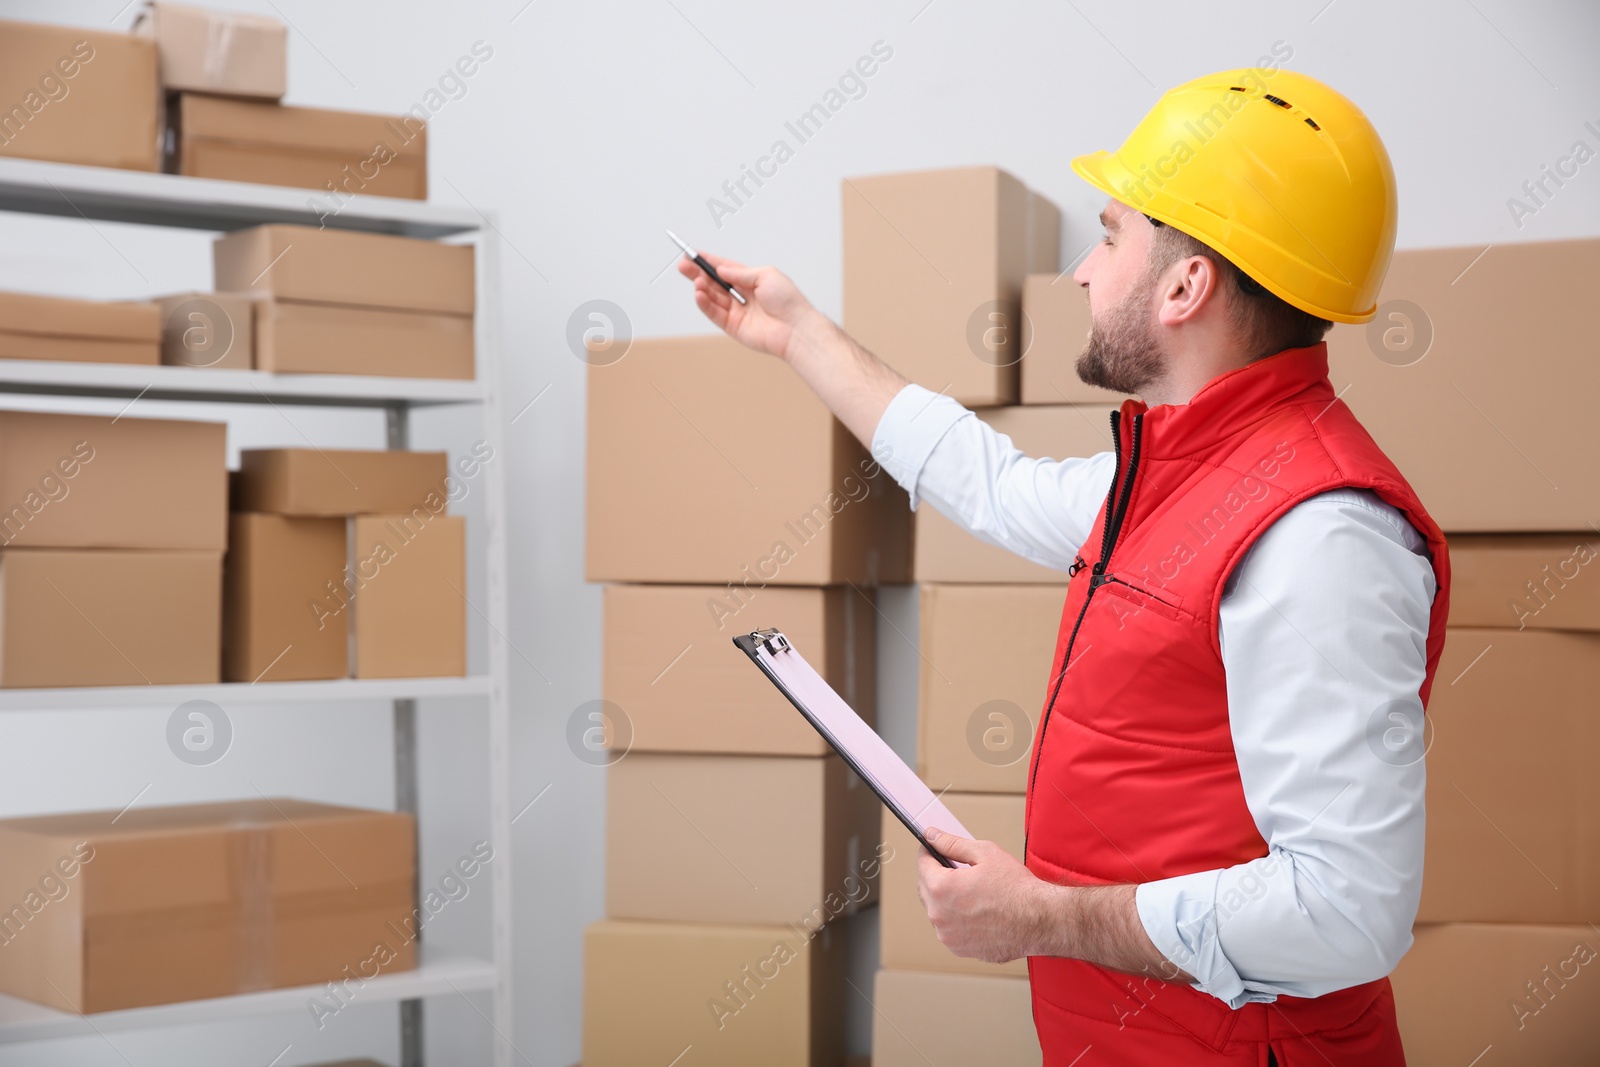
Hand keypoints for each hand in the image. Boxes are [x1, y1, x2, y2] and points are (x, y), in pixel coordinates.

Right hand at [677, 250, 822, 361]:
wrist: (795, 328)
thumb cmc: (788, 301)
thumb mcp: (766, 275)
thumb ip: (741, 273)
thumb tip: (721, 269)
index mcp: (751, 280)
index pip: (725, 268)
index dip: (709, 261)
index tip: (693, 254)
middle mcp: (742, 295)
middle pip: (714, 282)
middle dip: (698, 273)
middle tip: (683, 265)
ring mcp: (737, 311)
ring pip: (713, 297)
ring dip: (701, 288)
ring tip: (695, 280)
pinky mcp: (733, 326)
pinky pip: (714, 313)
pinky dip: (705, 304)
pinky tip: (699, 294)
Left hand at [916, 827, 1050, 963]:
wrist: (1040, 921)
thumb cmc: (1017, 889)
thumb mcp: (984, 853)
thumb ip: (952, 843)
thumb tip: (931, 835)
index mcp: (941, 888)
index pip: (922, 864)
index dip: (929, 852)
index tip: (934, 848)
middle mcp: (939, 915)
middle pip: (926, 888)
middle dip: (937, 876)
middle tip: (959, 869)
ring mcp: (948, 936)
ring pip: (938, 910)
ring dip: (947, 900)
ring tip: (972, 893)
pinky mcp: (960, 949)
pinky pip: (950, 929)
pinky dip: (957, 920)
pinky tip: (977, 912)